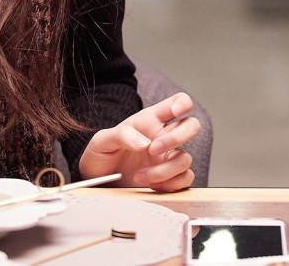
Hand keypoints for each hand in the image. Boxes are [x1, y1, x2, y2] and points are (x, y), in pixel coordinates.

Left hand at [78, 92, 201, 190]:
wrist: (96, 181)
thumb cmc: (102, 155)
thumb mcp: (102, 140)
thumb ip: (121, 135)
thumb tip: (143, 143)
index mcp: (151, 120)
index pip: (177, 102)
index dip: (183, 103)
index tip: (175, 111)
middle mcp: (164, 137)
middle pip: (192, 126)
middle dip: (176, 138)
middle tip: (153, 149)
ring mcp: (168, 158)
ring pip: (186, 158)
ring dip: (164, 170)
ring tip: (139, 176)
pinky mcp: (170, 178)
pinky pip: (185, 179)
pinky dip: (171, 184)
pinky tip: (151, 186)